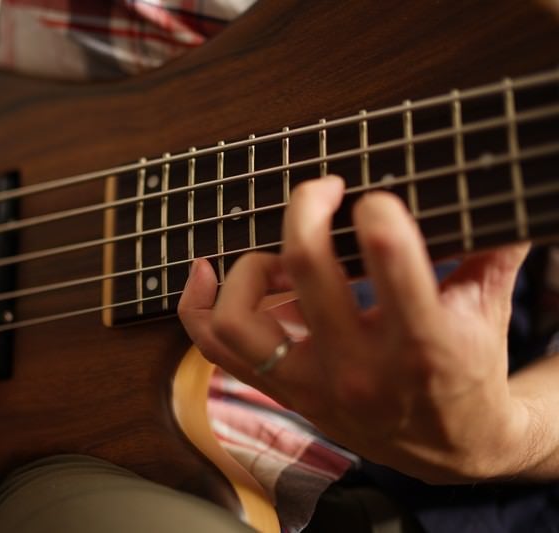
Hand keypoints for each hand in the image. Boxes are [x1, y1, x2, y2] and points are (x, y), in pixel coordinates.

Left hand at [179, 176, 531, 482]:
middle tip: (323, 190)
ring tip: (278, 256)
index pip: (389, 262)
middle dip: (307, 209)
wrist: (452, 449)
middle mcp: (358, 369)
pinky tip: (206, 270)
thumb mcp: (489, 309)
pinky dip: (197, 305)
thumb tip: (498, 186)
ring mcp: (311, 384)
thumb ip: (491, 248)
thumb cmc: (469, 370)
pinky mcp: (284, 389)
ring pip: (238, 318)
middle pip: (304, 267)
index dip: (376, 214)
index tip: (374, 200)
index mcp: (422, 345)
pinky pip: (216, 347)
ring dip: (249, 269)